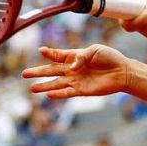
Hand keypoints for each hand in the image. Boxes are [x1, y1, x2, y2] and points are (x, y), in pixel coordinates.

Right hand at [22, 45, 136, 99]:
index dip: (49, 53)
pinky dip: (58, 94)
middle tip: (24, 74)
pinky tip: (49, 95)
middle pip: (52, 71)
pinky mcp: (82, 91)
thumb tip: (72, 67)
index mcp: (75, 56)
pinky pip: (67, 93)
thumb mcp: (95, 51)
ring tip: (32, 88)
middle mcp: (73, 69)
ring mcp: (76, 80)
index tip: (40, 51)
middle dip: (38, 72)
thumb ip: (81, 57)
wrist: (122, 72)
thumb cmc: (110, 58)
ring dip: (44, 86)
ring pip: (56, 83)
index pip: (58, 55)